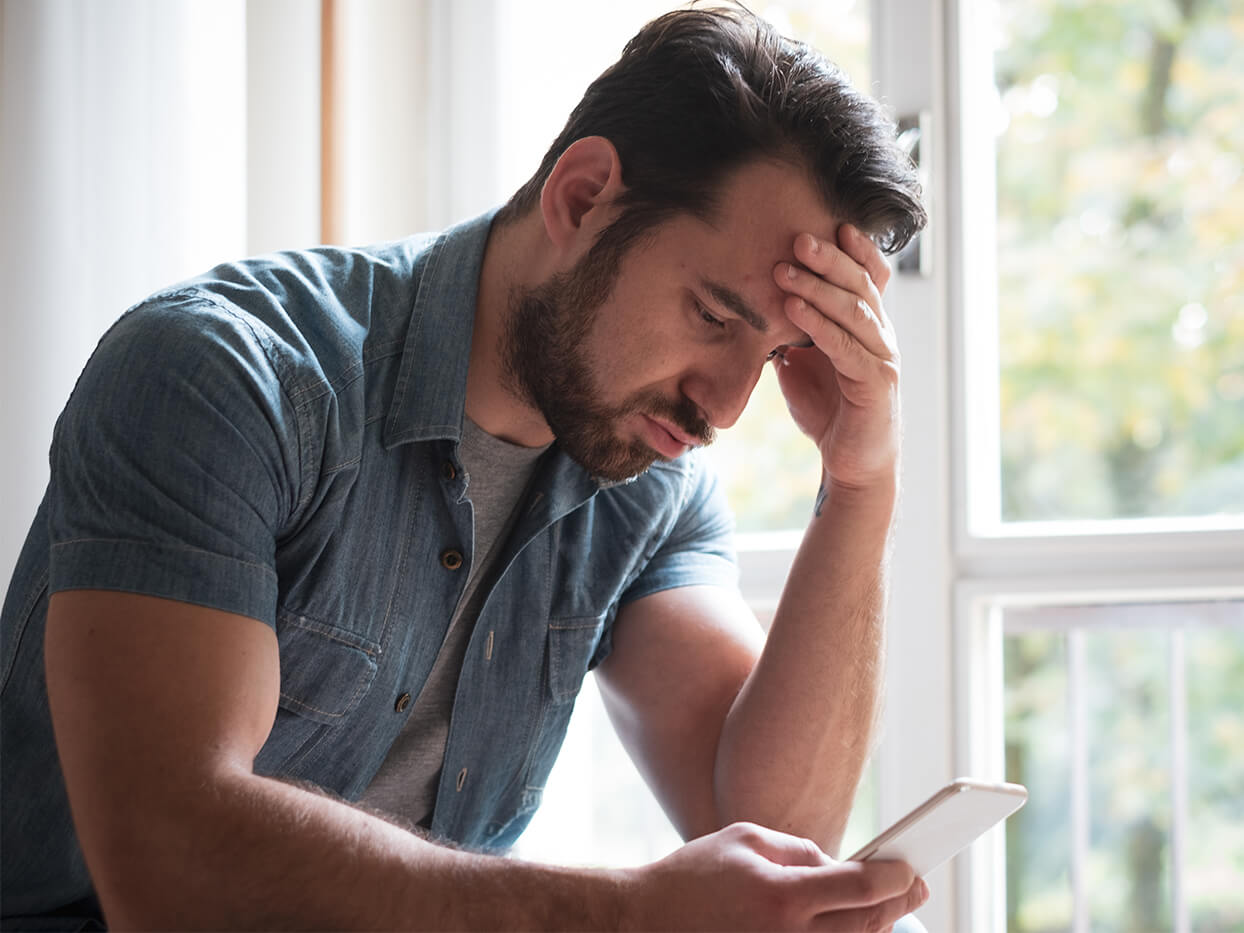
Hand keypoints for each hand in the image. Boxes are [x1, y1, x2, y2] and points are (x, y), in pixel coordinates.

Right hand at [621, 822, 927, 931]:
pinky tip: (853, 927)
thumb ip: (801, 851)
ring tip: (886, 907)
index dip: (894, 876)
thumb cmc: (694, 874)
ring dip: (875, 927)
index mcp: (782, 896)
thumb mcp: (746, 841)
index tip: (909, 867)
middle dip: (897, 903)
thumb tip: (841, 868)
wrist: (644, 920)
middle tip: (914, 885)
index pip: (861, 887)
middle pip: (866, 925)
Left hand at [771, 226, 899, 492]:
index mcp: (868, 326)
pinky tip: (793, 310)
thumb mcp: (804, 364)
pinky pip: (845, 347)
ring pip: (853, 311)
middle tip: (798, 237)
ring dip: (817, 287)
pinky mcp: (875, 383)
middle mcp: (881, 336)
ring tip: (785, 270)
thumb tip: (762, 308)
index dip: (856, 249)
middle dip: (829, 259)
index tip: (831, 223)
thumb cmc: (830, 412)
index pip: (870, 277)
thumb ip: (793, 335)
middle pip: (861, 285)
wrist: (852, 464)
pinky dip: (818, 325)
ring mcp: (882, 358)